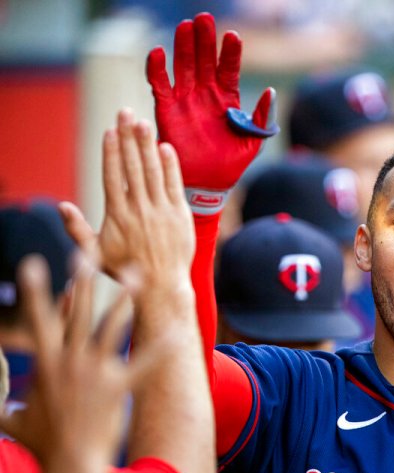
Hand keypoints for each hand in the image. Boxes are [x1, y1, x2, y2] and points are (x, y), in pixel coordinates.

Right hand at [0, 255, 142, 466]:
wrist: (69, 462)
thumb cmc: (42, 443)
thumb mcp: (14, 420)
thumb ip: (3, 406)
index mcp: (46, 362)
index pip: (40, 319)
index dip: (37, 290)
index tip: (36, 263)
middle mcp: (70, 359)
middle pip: (77, 311)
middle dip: (83, 278)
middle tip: (88, 250)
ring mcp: (95, 370)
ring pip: (111, 325)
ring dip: (124, 297)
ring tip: (135, 273)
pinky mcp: (119, 385)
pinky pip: (143, 362)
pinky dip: (160, 348)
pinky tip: (175, 333)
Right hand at [59, 109, 193, 293]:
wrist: (162, 285)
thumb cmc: (126, 270)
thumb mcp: (95, 253)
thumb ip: (77, 229)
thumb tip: (61, 206)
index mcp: (118, 215)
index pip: (113, 176)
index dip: (111, 152)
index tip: (109, 131)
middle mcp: (139, 208)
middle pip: (133, 166)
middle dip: (128, 138)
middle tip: (125, 113)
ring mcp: (161, 210)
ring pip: (153, 171)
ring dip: (148, 145)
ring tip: (144, 123)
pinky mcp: (179, 214)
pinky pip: (174, 184)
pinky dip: (171, 165)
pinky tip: (166, 147)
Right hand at [146, 12, 277, 213]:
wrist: (209, 185)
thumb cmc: (232, 164)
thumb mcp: (254, 141)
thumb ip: (262, 118)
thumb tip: (271, 92)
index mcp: (228, 99)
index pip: (229, 68)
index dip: (230, 52)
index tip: (233, 36)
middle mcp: (206, 94)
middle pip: (205, 60)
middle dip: (205, 39)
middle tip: (204, 19)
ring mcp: (186, 100)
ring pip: (183, 66)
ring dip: (183, 46)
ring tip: (185, 27)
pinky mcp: (167, 110)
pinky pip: (160, 85)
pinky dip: (157, 69)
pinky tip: (158, 52)